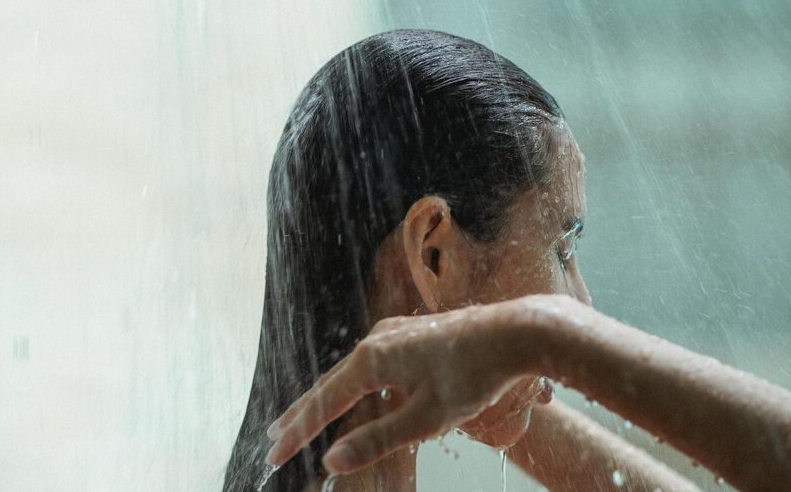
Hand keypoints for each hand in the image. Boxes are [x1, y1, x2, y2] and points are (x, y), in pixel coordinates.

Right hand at [263, 301, 533, 473]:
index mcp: (372, 360)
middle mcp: (376, 340)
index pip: (323, 403)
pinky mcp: (410, 333)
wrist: (516, 331)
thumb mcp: (426, 418)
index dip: (298, 432)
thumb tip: (332, 459)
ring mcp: (393, 332)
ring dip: (326, 397)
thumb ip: (377, 439)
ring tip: (306, 416)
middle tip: (275, 438)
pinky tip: (356, 392)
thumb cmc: (474, 376)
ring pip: (349, 371)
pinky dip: (352, 383)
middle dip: (302, 413)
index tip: (274, 454)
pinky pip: (370, 362)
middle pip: (329, 383)